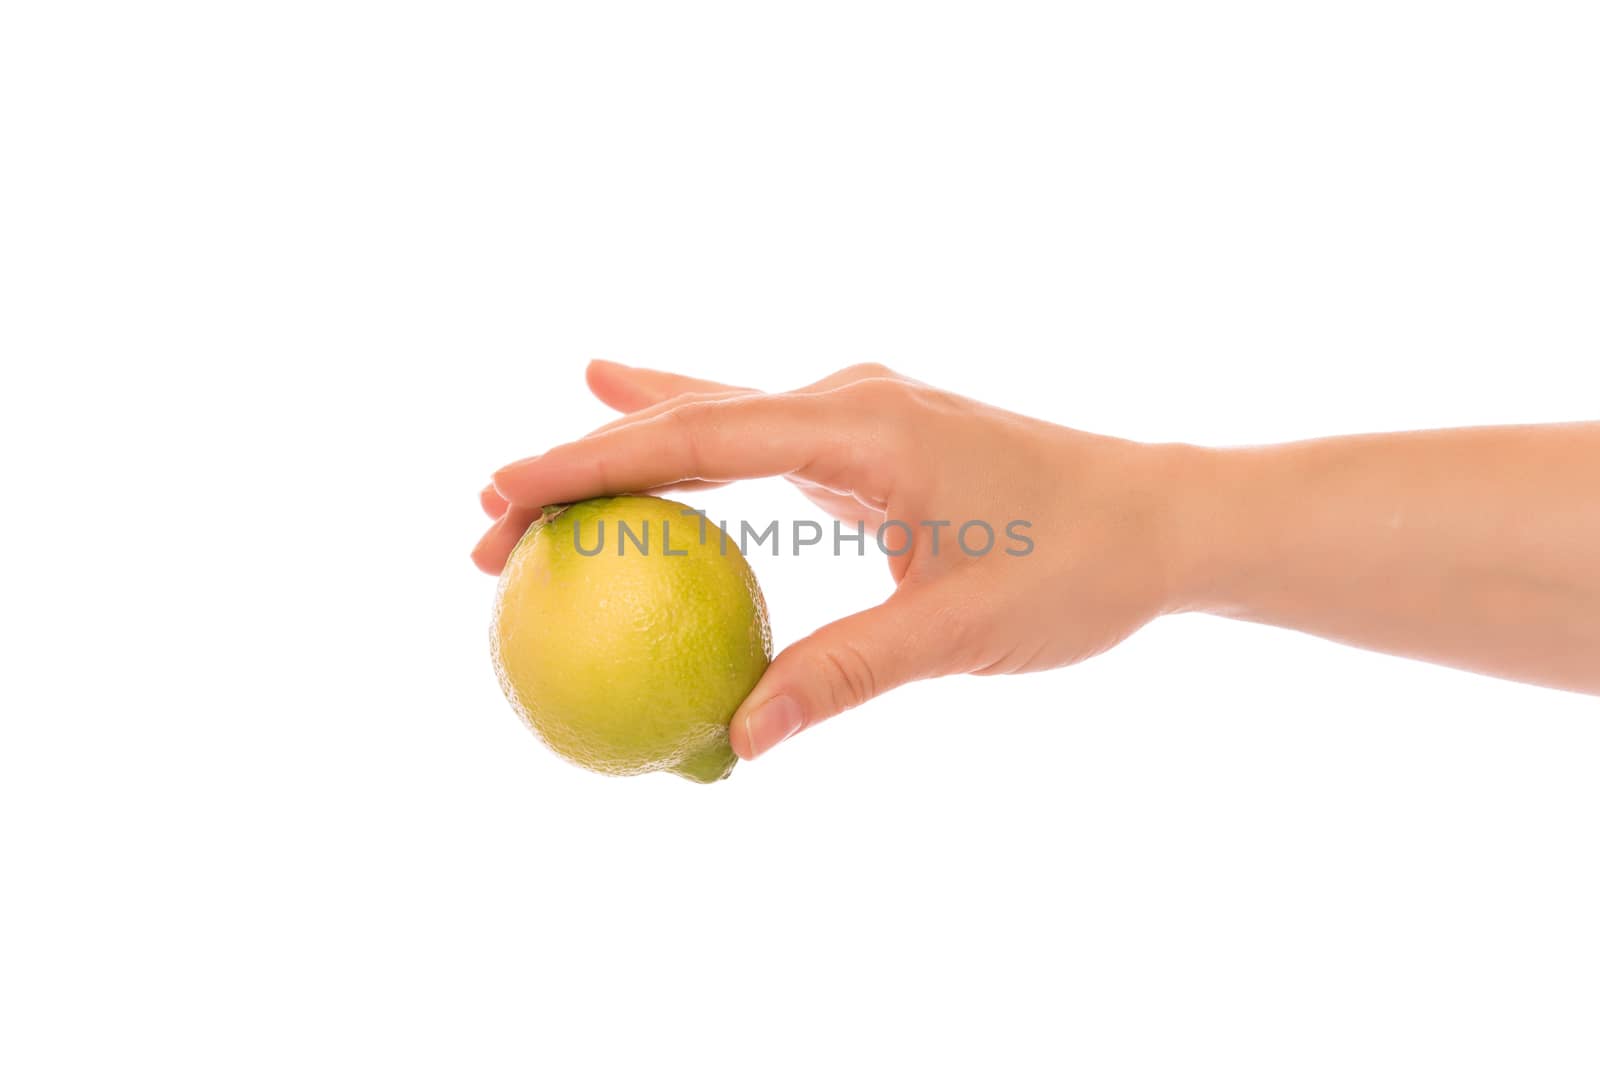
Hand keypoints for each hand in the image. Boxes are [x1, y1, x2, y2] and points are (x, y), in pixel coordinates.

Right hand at [475, 361, 1197, 759]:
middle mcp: (848, 401)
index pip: (695, 441)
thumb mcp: (957, 631)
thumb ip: (842, 674)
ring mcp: (857, 411)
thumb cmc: (1077, 567)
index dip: (589, 466)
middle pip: (683, 423)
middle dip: (580, 466)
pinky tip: (636, 409)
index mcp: (862, 429)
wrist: (1160, 515)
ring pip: (710, 418)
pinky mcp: (868, 435)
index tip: (500, 493)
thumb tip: (736, 736)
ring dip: (622, 452)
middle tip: (483, 521)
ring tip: (527, 480)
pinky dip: (684, 444)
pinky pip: (751, 436)